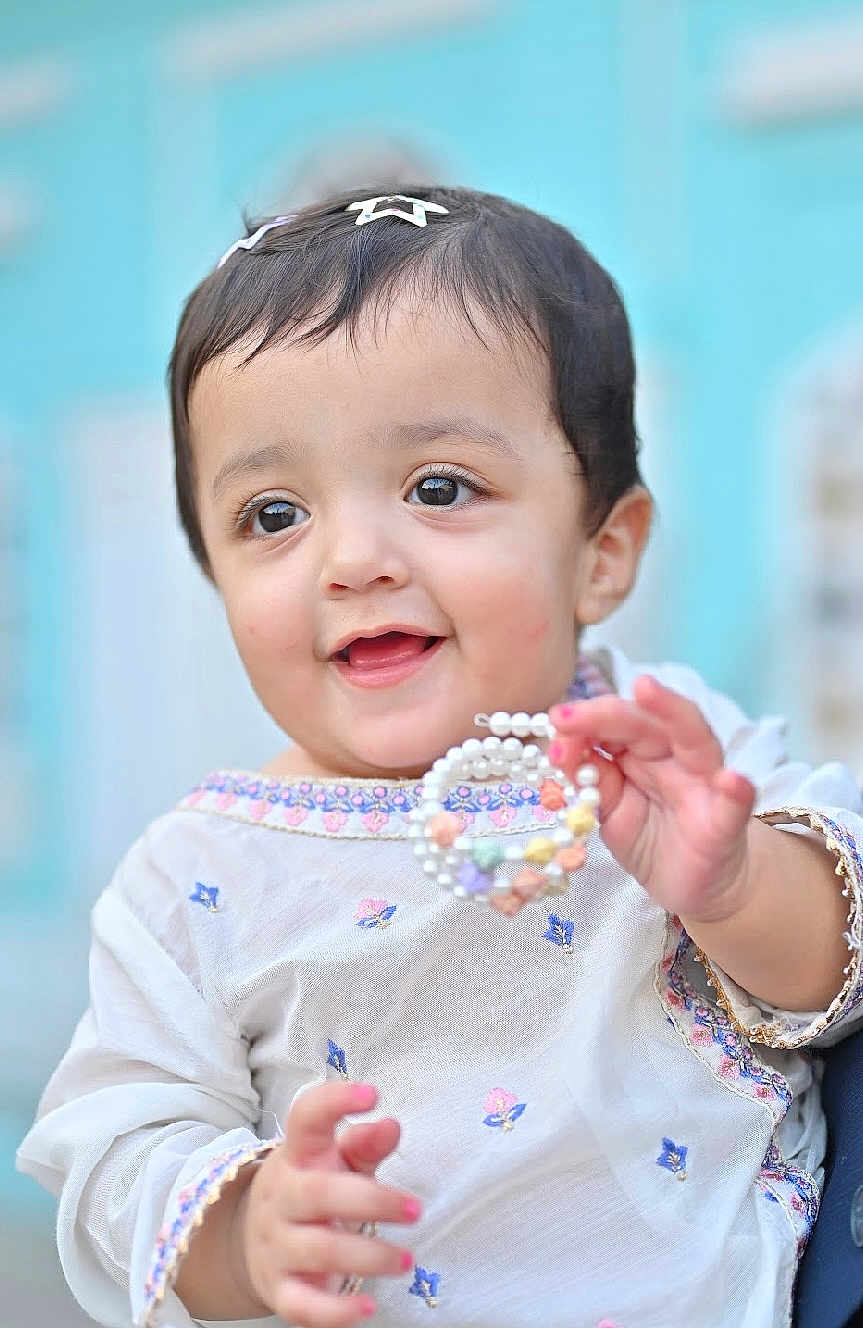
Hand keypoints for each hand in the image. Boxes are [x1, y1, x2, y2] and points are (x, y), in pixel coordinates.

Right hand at [236, 1081, 420, 1325]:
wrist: (251, 1241)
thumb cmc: (312, 1190)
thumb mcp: (334, 1161)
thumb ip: (364, 1145)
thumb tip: (391, 1125)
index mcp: (298, 1154)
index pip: (306, 1118)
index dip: (335, 1101)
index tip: (372, 1094)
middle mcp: (282, 1195)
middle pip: (320, 1193)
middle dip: (372, 1201)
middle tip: (415, 1209)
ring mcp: (276, 1244)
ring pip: (318, 1249)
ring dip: (368, 1256)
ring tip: (407, 1260)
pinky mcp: (279, 1289)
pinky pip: (303, 1305)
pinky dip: (335, 1312)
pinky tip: (368, 1309)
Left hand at [548, 676, 756, 924]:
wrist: (695, 885)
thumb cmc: (653, 838)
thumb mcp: (611, 809)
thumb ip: (592, 777)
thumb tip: (559, 746)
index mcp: (647, 751)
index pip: (618, 722)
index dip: (586, 718)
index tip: (555, 721)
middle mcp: (677, 758)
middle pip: (648, 722)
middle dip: (608, 712)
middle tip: (567, 716)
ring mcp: (706, 786)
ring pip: (695, 740)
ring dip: (671, 712)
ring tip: (647, 690)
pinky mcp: (726, 824)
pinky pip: (734, 805)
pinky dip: (736, 790)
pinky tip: (731, 780)